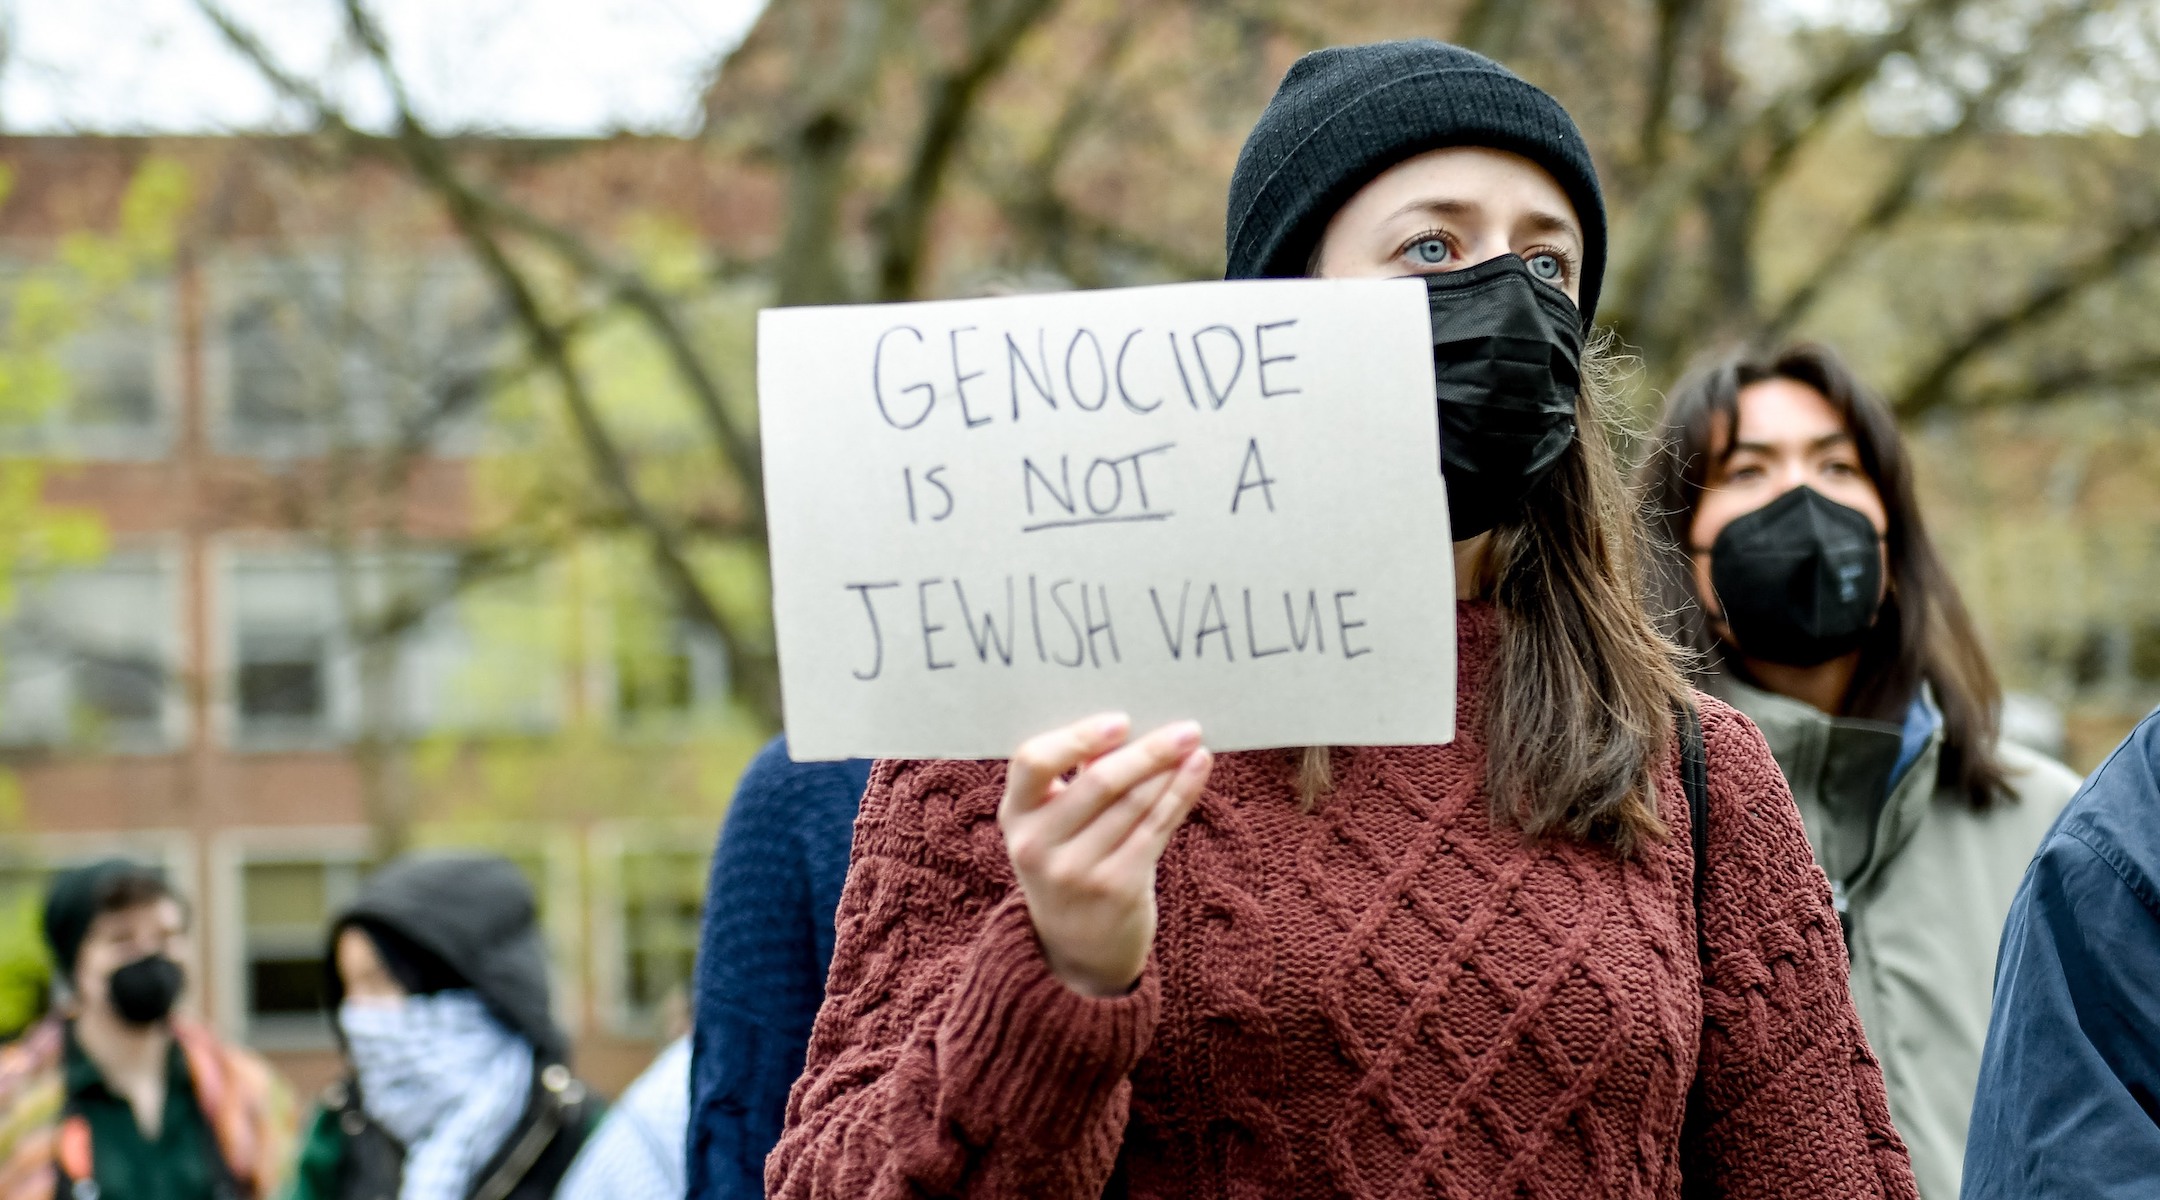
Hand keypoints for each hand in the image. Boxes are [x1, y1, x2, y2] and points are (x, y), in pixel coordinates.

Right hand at [999, 713, 1213, 997]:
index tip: (1120, 722)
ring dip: (1170, 768)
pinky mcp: (1117, 889)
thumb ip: (1078, 781)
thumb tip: (1132, 728)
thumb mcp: (1054, 827)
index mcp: (1016, 815)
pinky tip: (1199, 769)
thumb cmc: (1070, 865)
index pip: (1033, 761)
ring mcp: (1077, 871)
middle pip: (1098, 782)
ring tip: (1194, 743)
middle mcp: (1039, 845)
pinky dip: (1181, 793)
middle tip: (1185, 727)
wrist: (1077, 951)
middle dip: (1147, 751)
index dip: (1077, 737)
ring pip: (1135, 804)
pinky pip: (1157, 828)